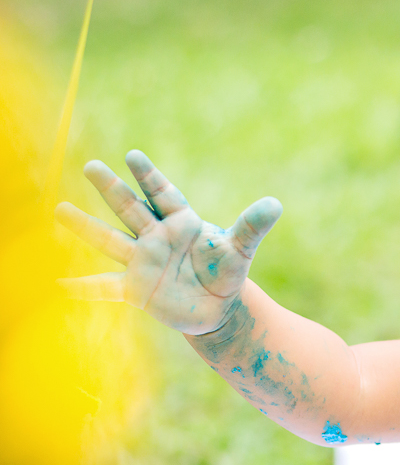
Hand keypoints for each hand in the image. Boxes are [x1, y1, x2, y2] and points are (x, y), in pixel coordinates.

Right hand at [55, 150, 281, 334]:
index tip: (132, 157)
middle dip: (112, 188)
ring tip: (58, 209)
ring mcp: (143, 262)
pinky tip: (58, 283)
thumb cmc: (227, 272)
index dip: (149, 177)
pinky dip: (84, 287)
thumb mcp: (242, 249)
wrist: (217, 307)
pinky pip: (106, 287)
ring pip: (110, 241)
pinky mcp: (137, 290)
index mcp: (181, 223)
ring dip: (86, 227)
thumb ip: (252, 226)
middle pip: (130, 209)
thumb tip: (275, 204)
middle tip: (92, 166)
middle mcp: (156, 238)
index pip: (162, 194)